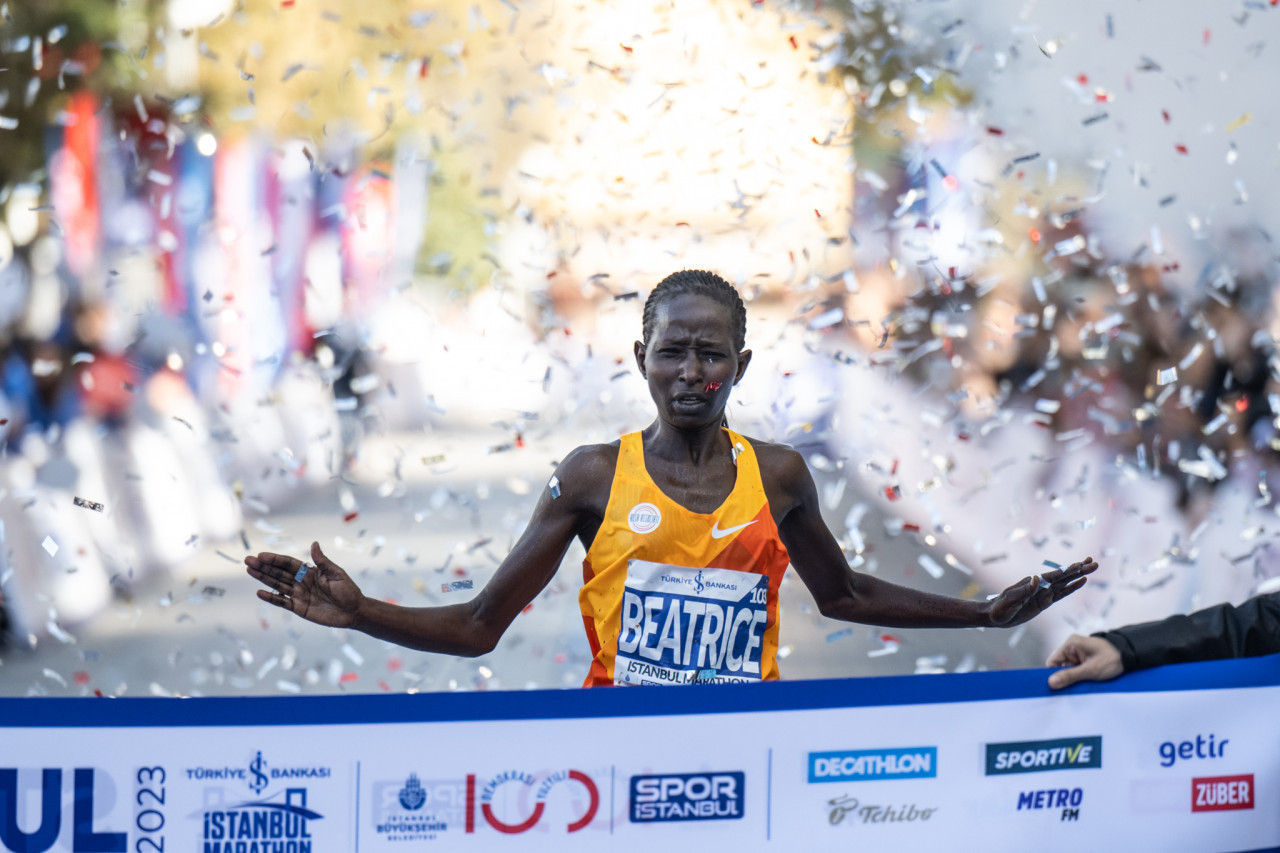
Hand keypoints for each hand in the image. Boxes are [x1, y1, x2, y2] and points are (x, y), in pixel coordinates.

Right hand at [245, 541, 362, 627]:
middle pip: (279, 573)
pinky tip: (260, 592)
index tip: (261, 555)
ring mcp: (299, 595)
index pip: (289, 564)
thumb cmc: (348, 590)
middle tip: (247, 560)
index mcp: (310, 571)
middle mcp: (302, 582)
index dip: (275, 559)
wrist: (354, 612)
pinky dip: (271, 598)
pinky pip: (282, 602)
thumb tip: (313, 543)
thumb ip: (322, 561)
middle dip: (264, 567)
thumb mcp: (337, 574)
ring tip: (249, 570)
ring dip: (263, 578)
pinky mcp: (299, 608)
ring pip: (277, 585)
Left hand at [985, 557, 1098, 627]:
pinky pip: (1061, 594)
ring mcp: (1043, 594)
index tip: (1081, 564)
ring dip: (1078, 576)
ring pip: (1065, 583)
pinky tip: (1081, 582)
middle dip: (1078, 569)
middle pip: (1063, 576)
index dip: (1068, 570)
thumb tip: (1036, 578)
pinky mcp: (1044, 602)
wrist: (994, 615)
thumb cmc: (1000, 607)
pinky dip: (1071, 588)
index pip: (1054, 576)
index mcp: (1033, 583)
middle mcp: (1040, 586)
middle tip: (1094, 562)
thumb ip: (1024, 590)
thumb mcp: (1011, 600)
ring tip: (1091, 568)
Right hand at [1046, 634, 1122, 688]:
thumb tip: (1050, 683)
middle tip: (1070, 689)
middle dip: (1065, 677)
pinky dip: (1079, 677)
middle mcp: (1072, 647)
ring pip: (1068, 669)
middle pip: (1059, 666)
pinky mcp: (1085, 659)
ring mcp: (1079, 653)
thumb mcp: (1090, 670)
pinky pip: (1076, 670)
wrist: (1132, 656)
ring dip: (1073, 678)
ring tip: (1081, 685)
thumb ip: (1070, 676)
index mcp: (1071, 644)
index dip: (1053, 674)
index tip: (1057, 687)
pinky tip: (1085, 682)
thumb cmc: (1112, 659)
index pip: (1052, 661)